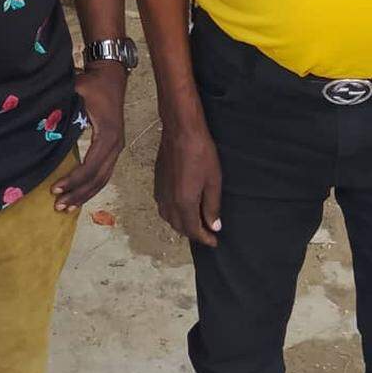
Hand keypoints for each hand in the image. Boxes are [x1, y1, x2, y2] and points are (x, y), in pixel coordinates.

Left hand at [52, 62, 126, 211]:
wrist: (111, 76)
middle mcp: (115, 145)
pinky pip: (104, 173)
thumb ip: (61, 104)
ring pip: (103, 179)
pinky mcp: (114, 148)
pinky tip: (79, 195)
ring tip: (66, 208)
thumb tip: (39, 118)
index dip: (73, 180)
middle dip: (77, 194)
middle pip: (98, 179)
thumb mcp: (76, 90)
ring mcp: (117, 148)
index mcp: (107, 135)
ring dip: (85, 195)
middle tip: (58, 206)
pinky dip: (91, 186)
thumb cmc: (92, 84)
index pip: (90, 167)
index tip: (54, 189)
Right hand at [155, 119, 221, 246]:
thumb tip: (213, 226)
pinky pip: (162, 206)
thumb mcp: (213, 181)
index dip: (205, 239)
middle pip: (179, 226)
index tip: (214, 241)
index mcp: (184, 203)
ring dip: (181, 224)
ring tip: (194, 222)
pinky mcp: (157, 181)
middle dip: (193, 233)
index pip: (193, 230)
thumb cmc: (201, 153)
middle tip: (207, 232)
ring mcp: (160, 191)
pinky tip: (181, 206)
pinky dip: (172, 213)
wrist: (181, 130)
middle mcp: (169, 201)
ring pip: (168, 217)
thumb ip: (212, 206)